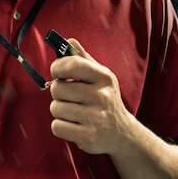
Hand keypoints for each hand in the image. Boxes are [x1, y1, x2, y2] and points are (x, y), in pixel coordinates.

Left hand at [49, 39, 134, 155]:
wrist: (122, 133)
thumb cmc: (105, 100)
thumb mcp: (101, 77)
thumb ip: (83, 59)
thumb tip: (69, 41)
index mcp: (104, 78)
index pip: (73, 65)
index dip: (58, 67)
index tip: (57, 72)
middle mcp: (101, 96)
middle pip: (58, 88)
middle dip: (57, 93)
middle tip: (68, 97)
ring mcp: (95, 118)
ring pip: (55, 108)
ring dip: (59, 111)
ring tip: (73, 112)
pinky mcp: (88, 137)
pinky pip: (57, 127)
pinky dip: (60, 126)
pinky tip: (73, 125)